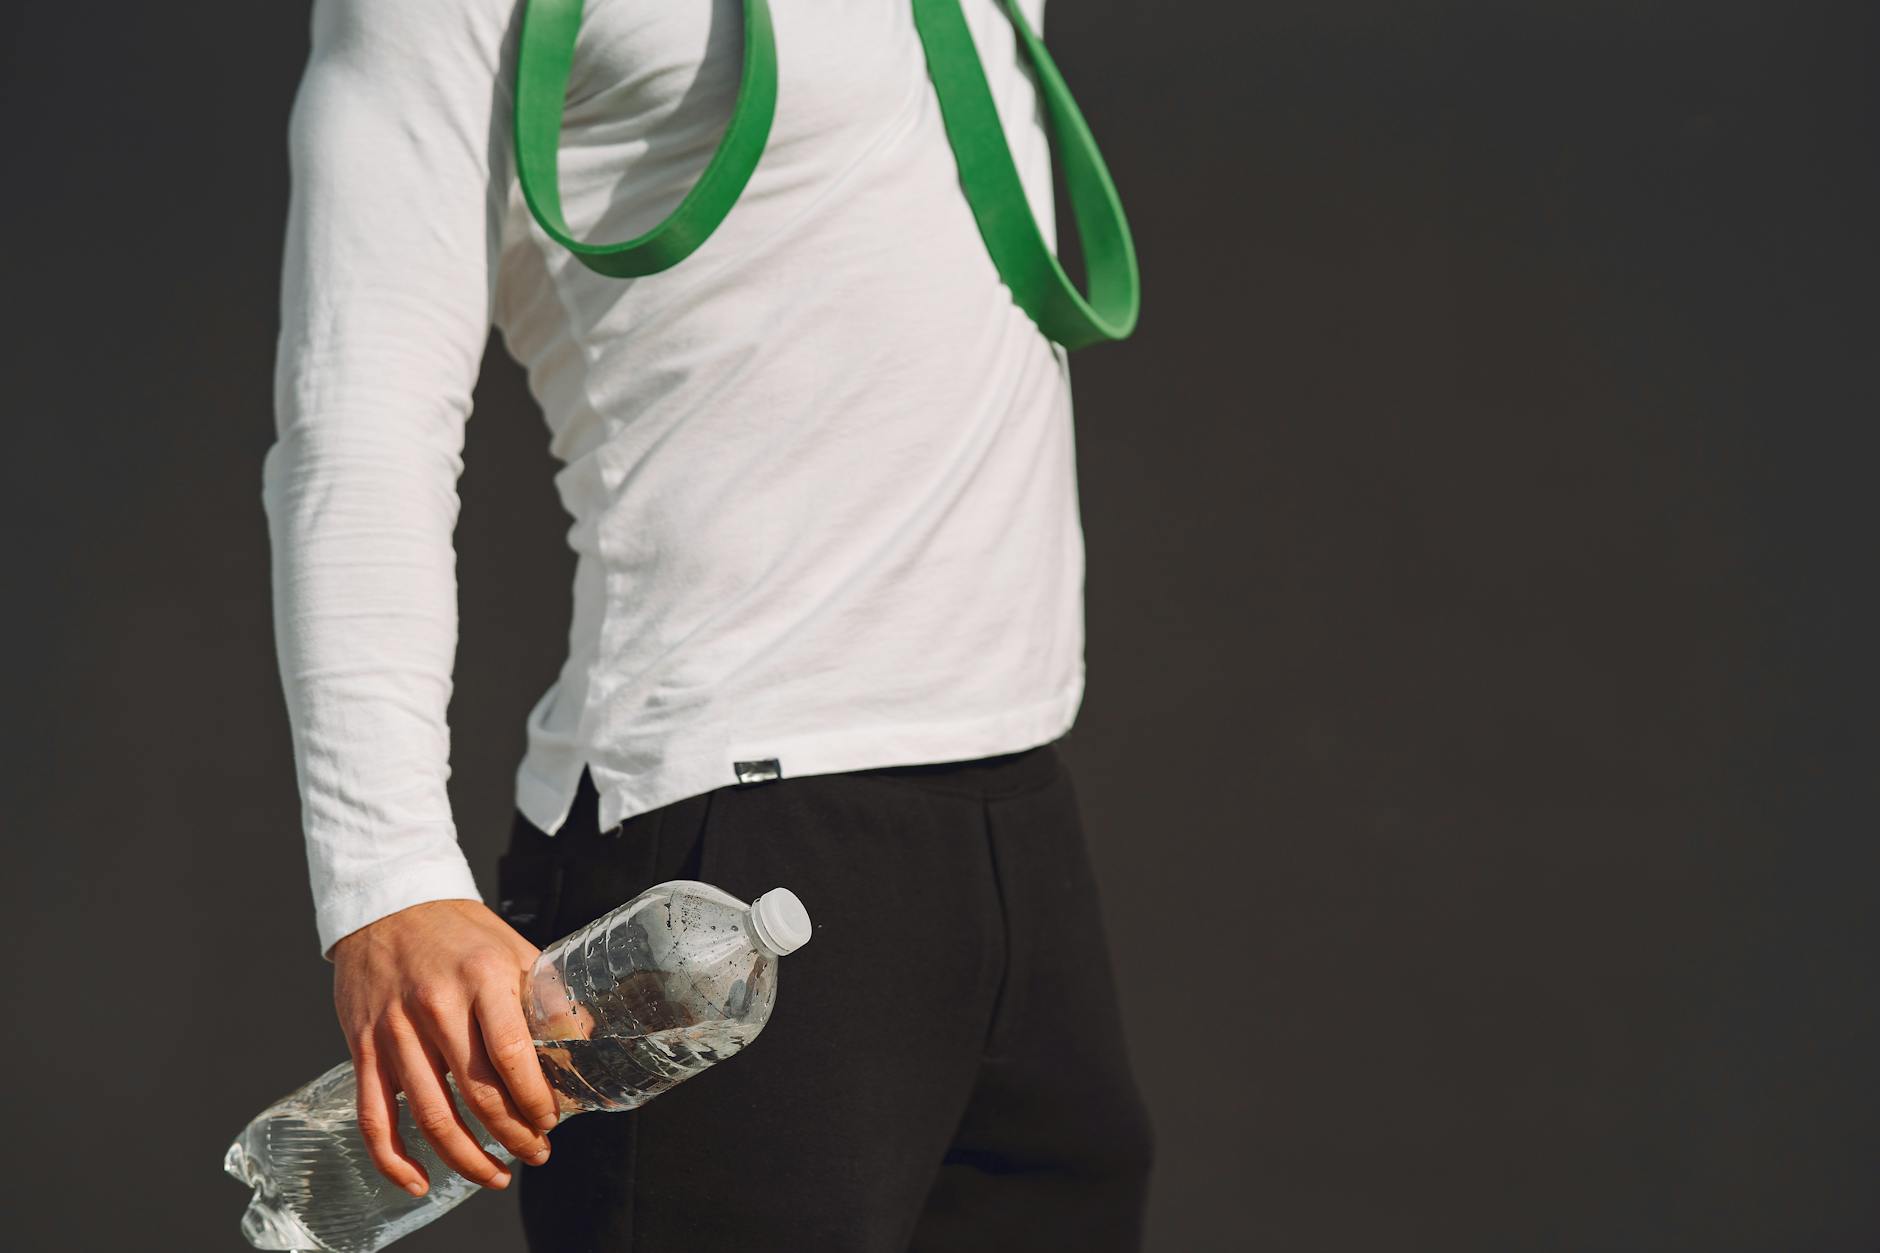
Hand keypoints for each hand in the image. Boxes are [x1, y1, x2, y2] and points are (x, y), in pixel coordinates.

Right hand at [331, 899, 560, 1196]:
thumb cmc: (457, 930)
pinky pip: (375, 1116)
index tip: (551, 1120)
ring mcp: (394, 1031)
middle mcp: (436, 1006)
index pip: (512, 1055)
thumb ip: (545, 997)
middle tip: (535, 1153)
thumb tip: (585, 1039)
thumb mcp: (512, 949)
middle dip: (513, 1136)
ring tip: (495, 1175)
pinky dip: (394, 1159)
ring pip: (431, 1115)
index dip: (535, 1099)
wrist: (387, 903)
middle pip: (477, 1093)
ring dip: (466, 1158)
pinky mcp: (362, 1047)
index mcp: (482, 978)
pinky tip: (420, 1181)